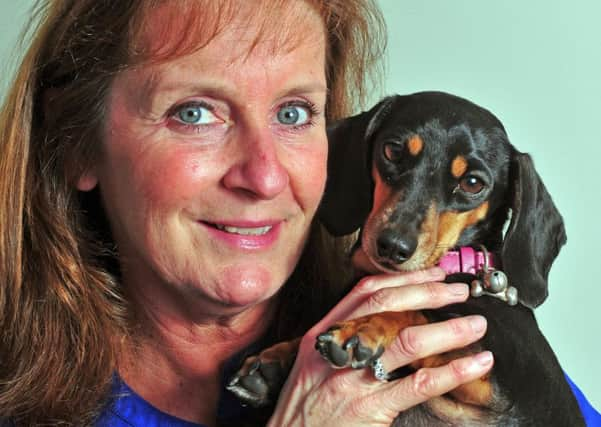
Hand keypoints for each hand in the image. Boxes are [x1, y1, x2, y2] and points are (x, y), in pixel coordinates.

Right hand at [267, 267, 491, 426]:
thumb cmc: (303, 406)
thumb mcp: (313, 362)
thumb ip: (343, 339)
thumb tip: (386, 322)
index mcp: (324, 334)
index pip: (364, 291)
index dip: (403, 279)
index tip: (432, 275)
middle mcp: (338, 348)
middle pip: (386, 307)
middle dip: (428, 293)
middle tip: (459, 292)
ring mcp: (353, 377)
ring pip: (406, 342)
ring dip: (447, 330)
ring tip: (475, 325)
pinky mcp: (370, 407)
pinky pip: (418, 385)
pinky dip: (452, 371)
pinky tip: (474, 364)